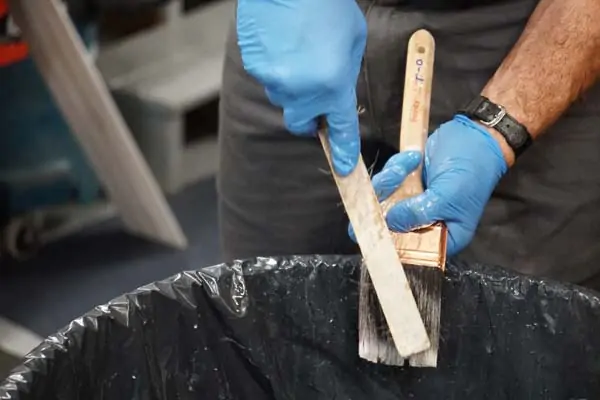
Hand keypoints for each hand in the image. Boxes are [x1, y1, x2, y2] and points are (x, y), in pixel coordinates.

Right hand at [236, 0, 366, 175]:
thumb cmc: (329, 5)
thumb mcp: (354, 40)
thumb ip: (346, 73)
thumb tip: (337, 89)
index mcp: (333, 85)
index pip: (341, 129)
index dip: (344, 150)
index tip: (344, 166)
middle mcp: (302, 91)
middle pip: (301, 124)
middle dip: (309, 117)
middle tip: (315, 96)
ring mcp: (274, 80)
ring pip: (283, 97)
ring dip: (292, 87)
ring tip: (297, 54)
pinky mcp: (254, 67)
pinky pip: (267, 77)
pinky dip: (276, 68)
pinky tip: (282, 45)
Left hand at [349, 115, 507, 255]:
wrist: (475, 137)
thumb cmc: (472, 173)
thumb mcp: (447, 197)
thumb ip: (418, 213)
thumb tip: (390, 222)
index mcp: (442, 239)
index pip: (410, 252)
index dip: (390, 242)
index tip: (377, 224)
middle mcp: (423, 226)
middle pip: (389, 228)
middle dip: (385, 203)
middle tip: (392, 182)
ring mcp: (411, 205)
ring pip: (382, 201)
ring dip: (390, 179)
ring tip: (410, 163)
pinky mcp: (404, 186)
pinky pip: (386, 182)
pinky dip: (395, 168)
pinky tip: (413, 158)